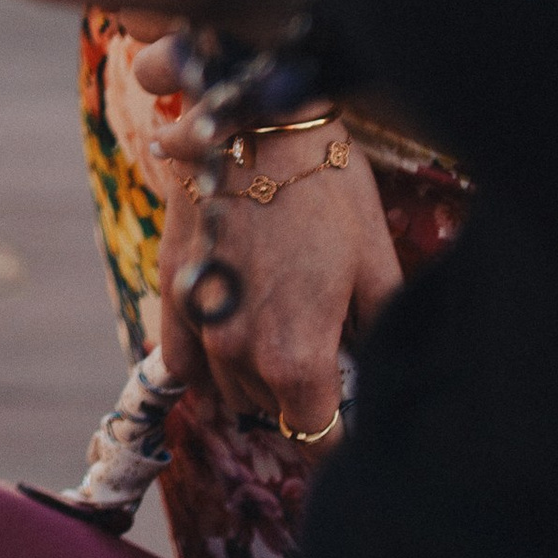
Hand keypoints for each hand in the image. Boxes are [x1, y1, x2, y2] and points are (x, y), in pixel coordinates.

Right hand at [151, 114, 398, 441]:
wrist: (257, 119)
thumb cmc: (329, 187)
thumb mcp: (377, 262)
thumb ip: (379, 335)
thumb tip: (384, 377)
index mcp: (298, 358)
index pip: (319, 438)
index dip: (342, 436)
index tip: (354, 421)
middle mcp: (240, 352)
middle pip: (274, 409)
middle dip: (303, 395)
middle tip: (329, 354)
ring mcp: (199, 321)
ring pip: (231, 385)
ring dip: (259, 376)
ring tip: (287, 332)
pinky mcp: (172, 286)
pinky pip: (181, 358)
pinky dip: (206, 362)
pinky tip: (231, 341)